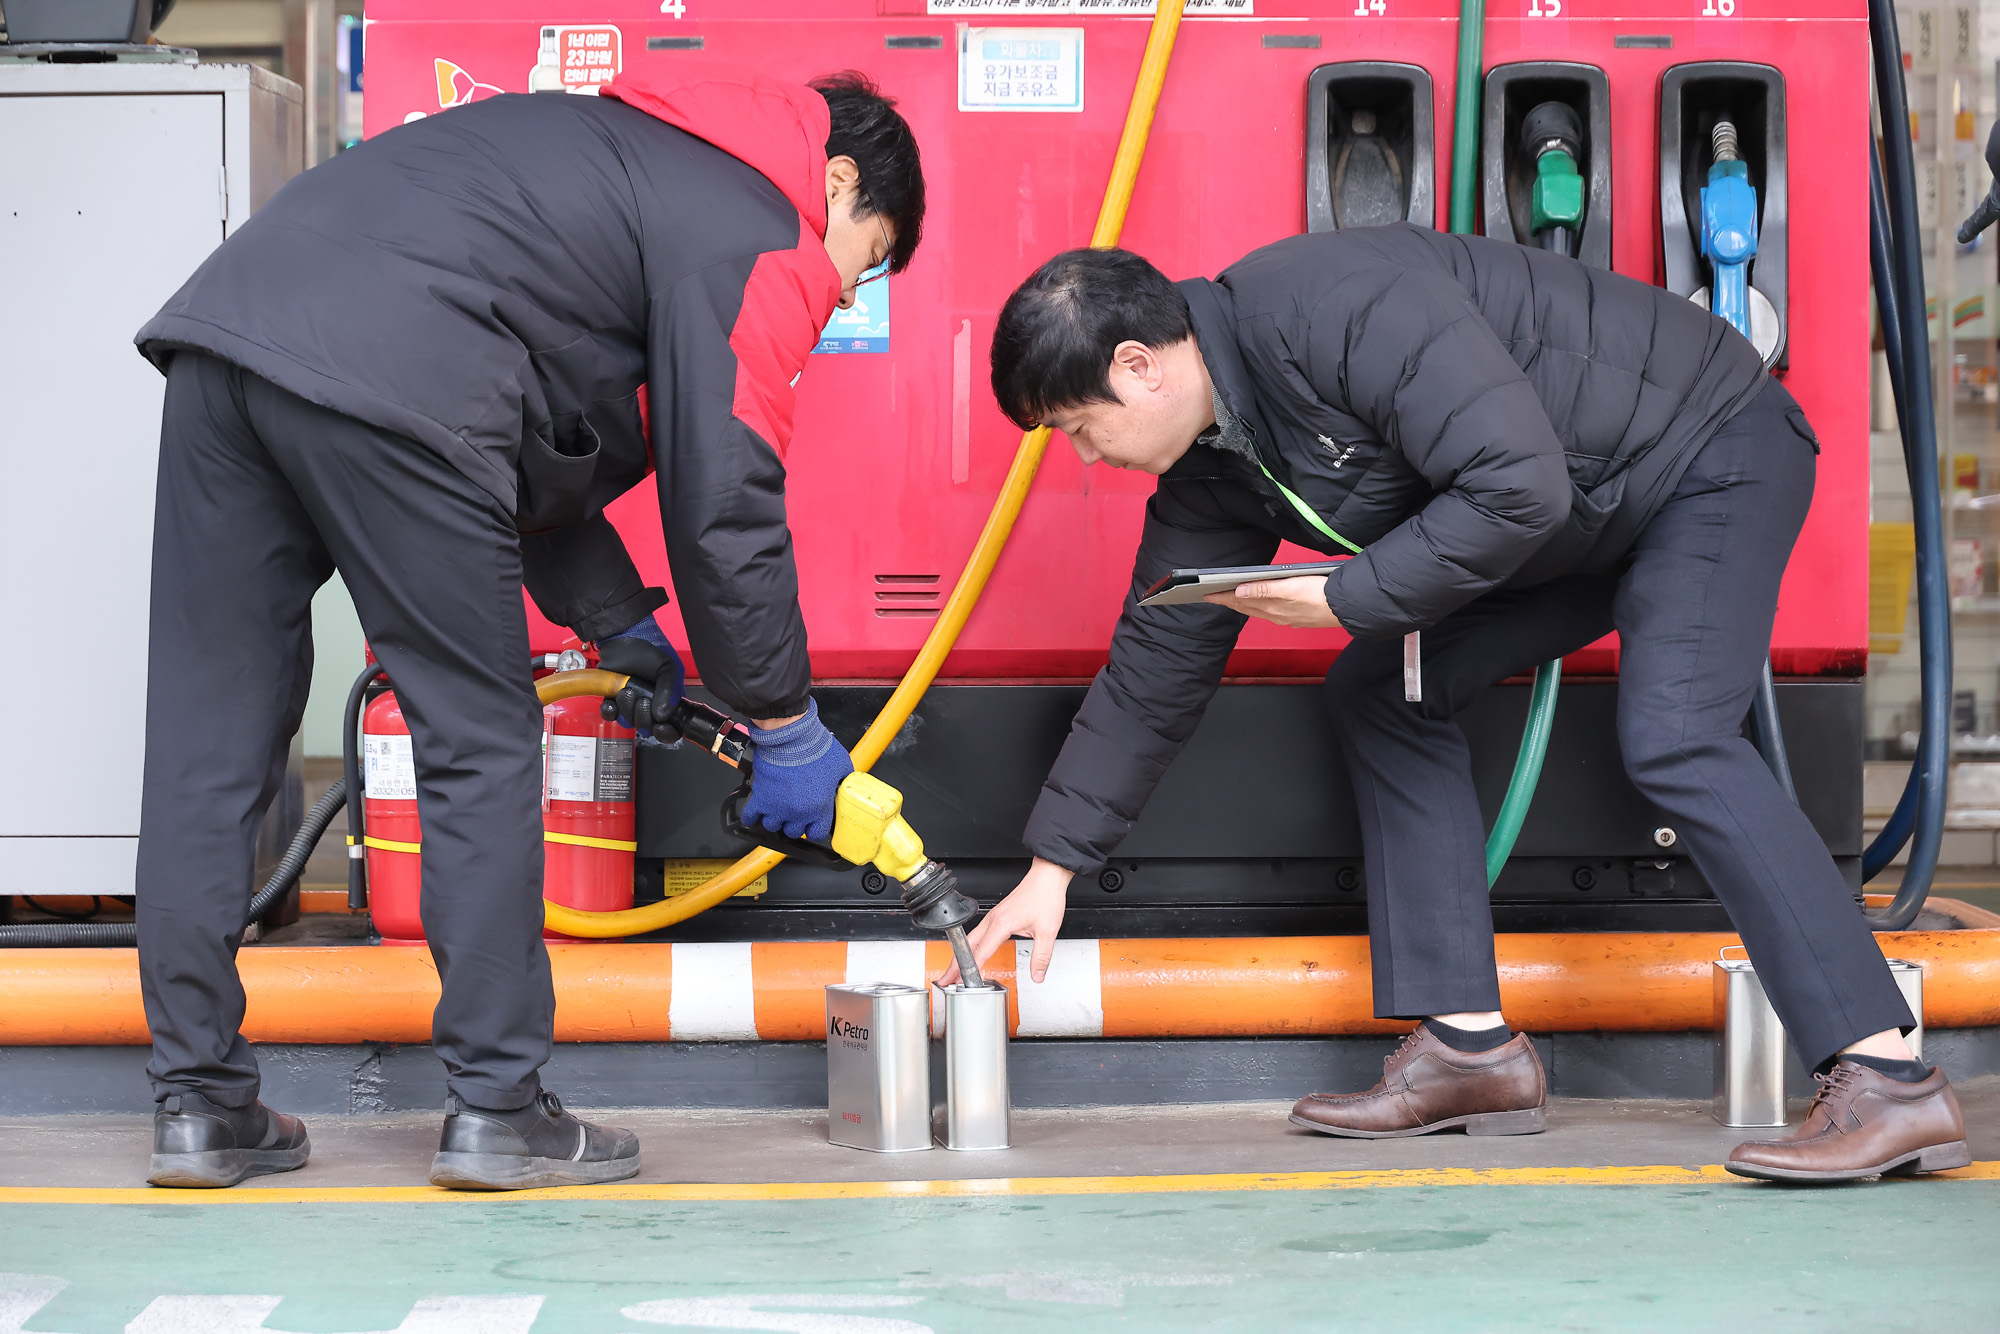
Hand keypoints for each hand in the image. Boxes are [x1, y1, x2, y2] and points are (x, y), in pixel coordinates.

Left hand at [596, 617, 685, 735]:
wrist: (624, 635)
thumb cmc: (650, 647)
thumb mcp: (668, 667)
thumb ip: (669, 691)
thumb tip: (662, 716)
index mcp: (669, 699)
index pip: (671, 728)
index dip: (667, 732)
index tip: (661, 726)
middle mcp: (651, 703)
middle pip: (647, 728)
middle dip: (643, 715)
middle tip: (643, 698)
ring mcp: (631, 702)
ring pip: (628, 722)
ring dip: (626, 709)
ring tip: (627, 690)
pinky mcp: (613, 697)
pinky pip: (610, 714)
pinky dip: (609, 710)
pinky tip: (612, 700)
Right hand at [740, 698, 852, 842]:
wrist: (791, 736)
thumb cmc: (815, 748)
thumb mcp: (841, 766)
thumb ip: (844, 781)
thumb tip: (846, 785)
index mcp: (819, 807)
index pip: (817, 834)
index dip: (815, 829)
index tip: (813, 823)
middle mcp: (797, 812)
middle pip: (793, 832)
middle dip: (795, 823)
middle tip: (796, 810)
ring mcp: (777, 807)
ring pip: (772, 826)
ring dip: (776, 818)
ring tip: (778, 807)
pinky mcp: (760, 797)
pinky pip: (750, 816)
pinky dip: (751, 817)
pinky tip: (756, 813)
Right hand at [941, 857, 1074, 985]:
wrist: (1046, 877)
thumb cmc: (1045, 897)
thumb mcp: (1047, 931)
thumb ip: (1041, 956)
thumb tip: (1038, 975)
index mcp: (1001, 923)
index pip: (981, 952)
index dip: (971, 970)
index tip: (963, 983)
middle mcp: (993, 919)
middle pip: (967, 946)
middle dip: (954, 965)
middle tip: (945, 981)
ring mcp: (992, 916)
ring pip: (970, 939)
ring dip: (960, 956)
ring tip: (953, 972)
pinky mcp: (996, 915)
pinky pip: (978, 933)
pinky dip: (970, 947)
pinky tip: (971, 954)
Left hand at [1205, 574, 1340, 628]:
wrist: (1347, 607)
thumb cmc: (1321, 594)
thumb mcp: (1290, 587)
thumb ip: (1264, 589)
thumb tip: (1239, 591)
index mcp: (1272, 607)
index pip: (1239, 602)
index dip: (1222, 598)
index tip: (1207, 595)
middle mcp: (1276, 615)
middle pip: (1246, 608)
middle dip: (1229, 603)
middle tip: (1214, 597)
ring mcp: (1286, 617)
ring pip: (1258, 612)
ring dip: (1243, 606)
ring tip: (1232, 601)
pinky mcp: (1297, 617)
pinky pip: (1270, 613)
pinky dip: (1259, 608)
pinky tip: (1262, 606)